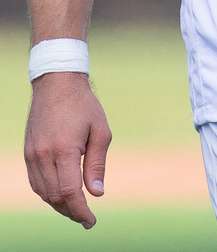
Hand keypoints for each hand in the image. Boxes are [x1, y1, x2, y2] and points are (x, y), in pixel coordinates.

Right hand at [24, 72, 111, 227]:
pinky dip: (47, 193)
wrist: (57, 82)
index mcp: (64, 149)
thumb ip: (97, 164)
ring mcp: (32, 154)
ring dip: (59, 205)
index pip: (70, 192)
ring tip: (75, 208)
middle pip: (55, 196)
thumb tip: (96, 193)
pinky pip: (36, 182)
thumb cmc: (83, 105)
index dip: (80, 211)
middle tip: (86, 217)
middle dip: (71, 211)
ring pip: (43, 192)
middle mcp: (44, 155)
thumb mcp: (100, 131)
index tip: (90, 221)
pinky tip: (60, 193)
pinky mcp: (28, 152)